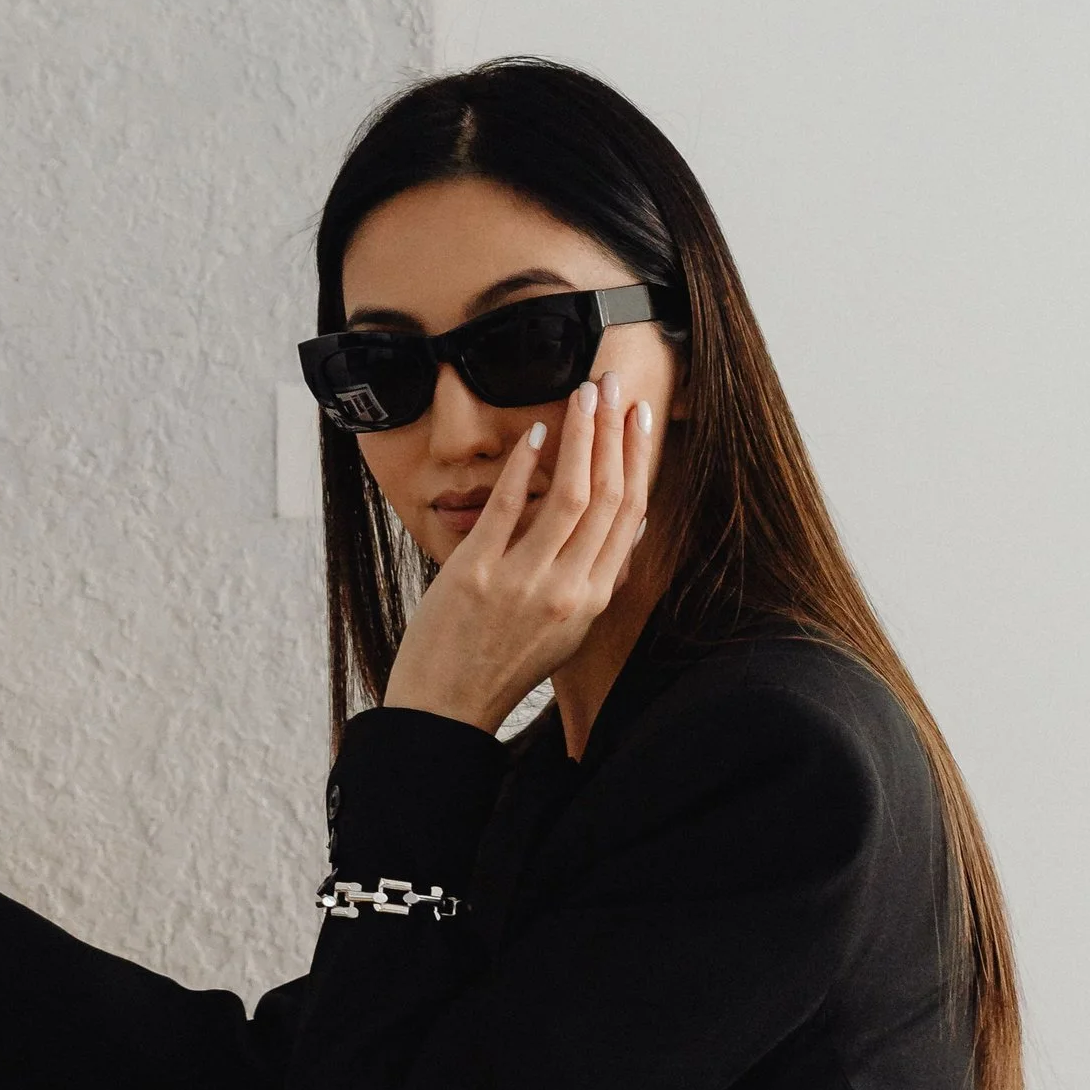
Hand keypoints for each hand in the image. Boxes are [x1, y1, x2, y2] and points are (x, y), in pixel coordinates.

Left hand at [381, 372, 655, 733]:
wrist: (447, 704)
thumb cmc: (505, 660)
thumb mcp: (571, 627)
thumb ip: (601, 576)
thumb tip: (637, 526)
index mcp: (593, 599)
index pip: (630, 517)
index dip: (639, 461)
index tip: (642, 419)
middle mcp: (567, 590)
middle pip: (605, 497)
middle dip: (614, 434)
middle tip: (615, 385)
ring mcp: (522, 581)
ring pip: (567, 496)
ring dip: (580, 438)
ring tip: (584, 395)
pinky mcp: (475, 574)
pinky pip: (507, 510)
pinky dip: (523, 468)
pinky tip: (535, 434)